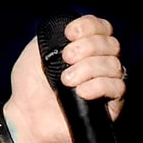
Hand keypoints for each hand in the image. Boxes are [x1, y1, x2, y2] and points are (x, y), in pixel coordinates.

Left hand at [3, 14, 125, 142]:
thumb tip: (73, 27)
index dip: (90, 26)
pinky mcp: (111, 106)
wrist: (25, 116)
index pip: (102, 28)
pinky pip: (117, 88)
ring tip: (66, 80)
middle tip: (66, 58)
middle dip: (87, 47)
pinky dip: (97, 86)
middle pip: (111, 44)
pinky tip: (80, 92)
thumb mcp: (36, 51)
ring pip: (114, 65)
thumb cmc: (29, 85)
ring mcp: (107, 84)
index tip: (69, 34)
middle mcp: (100, 63)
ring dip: (87, 69)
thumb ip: (55, 35)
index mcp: (84, 48)